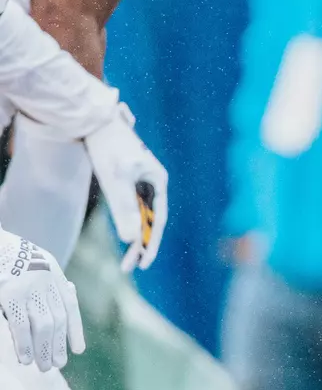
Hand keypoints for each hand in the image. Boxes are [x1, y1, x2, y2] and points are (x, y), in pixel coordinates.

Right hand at [0, 228, 83, 370]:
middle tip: (57, 364)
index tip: (78, 349)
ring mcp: (28, 288)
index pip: (69, 305)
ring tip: (43, 367)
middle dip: (58, 344)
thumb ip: (45, 283)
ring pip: (44, 325)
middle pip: (58, 319)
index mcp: (53, 272)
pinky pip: (21, 325)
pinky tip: (25, 358)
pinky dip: (25, 344)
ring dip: (44, 349)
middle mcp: (46, 280)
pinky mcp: (10, 294)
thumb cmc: (6, 255)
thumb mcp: (34, 262)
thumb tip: (59, 306)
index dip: (75, 329)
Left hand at [83, 105, 167, 271]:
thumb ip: (124, 210)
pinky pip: (131, 207)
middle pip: (151, 220)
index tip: (144, 263)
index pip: (158, 219)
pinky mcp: (127, 179)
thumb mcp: (116, 180)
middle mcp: (153, 182)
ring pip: (141, 215)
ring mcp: (141, 181)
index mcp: (159, 181)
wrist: (94, 121)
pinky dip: (127, 223)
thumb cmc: (108, 148)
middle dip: (142, 244)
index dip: (152, 242)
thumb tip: (130, 239)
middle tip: (131, 268)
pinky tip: (123, 234)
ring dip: (134, 236)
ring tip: (126, 259)